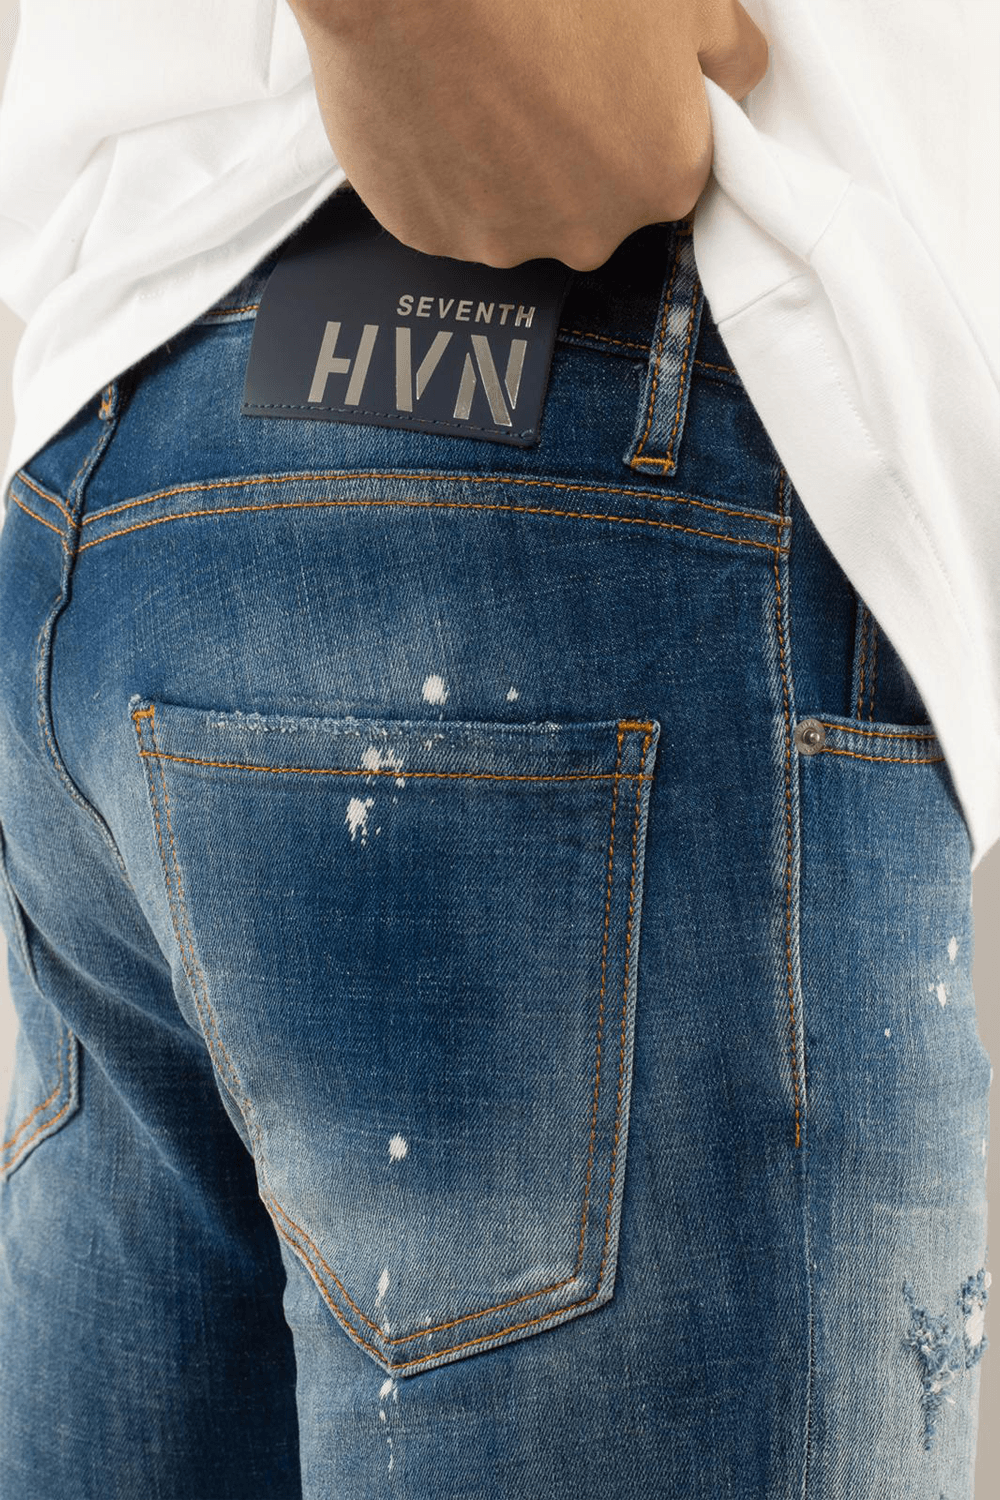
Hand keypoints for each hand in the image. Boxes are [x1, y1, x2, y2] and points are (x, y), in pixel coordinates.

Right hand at [287, 0, 768, 269]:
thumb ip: (730, 50)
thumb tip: (737, 75)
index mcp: (664, 178)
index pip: (671, 165)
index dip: (643, 113)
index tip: (611, 69)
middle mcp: (589, 233)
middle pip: (593, 202)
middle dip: (575, 147)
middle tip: (542, 64)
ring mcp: (501, 240)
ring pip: (515, 208)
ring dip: (505, 160)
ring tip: (483, 77)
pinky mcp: (426, 232)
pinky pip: (445, 205)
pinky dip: (443, 164)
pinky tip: (436, 100)